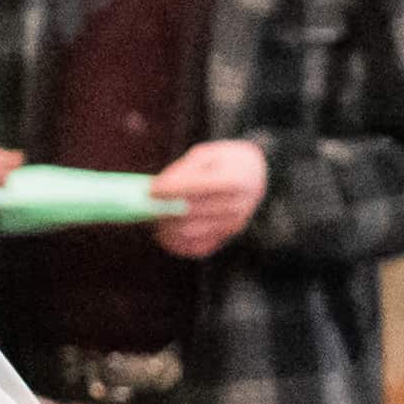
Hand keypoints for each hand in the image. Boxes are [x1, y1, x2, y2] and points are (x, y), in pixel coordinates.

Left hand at [148, 139, 272, 255]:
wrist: (258, 175)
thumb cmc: (225, 162)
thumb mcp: (206, 155)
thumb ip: (182, 171)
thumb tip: (156, 190)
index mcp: (236, 179)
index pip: (197, 187)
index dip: (170, 190)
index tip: (151, 189)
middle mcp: (238, 206)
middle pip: (190, 213)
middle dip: (163, 209)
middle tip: (145, 204)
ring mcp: (233, 226)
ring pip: (188, 232)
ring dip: (165, 226)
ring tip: (153, 215)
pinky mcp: (225, 239)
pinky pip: (194, 248)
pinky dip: (174, 242)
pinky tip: (164, 230)